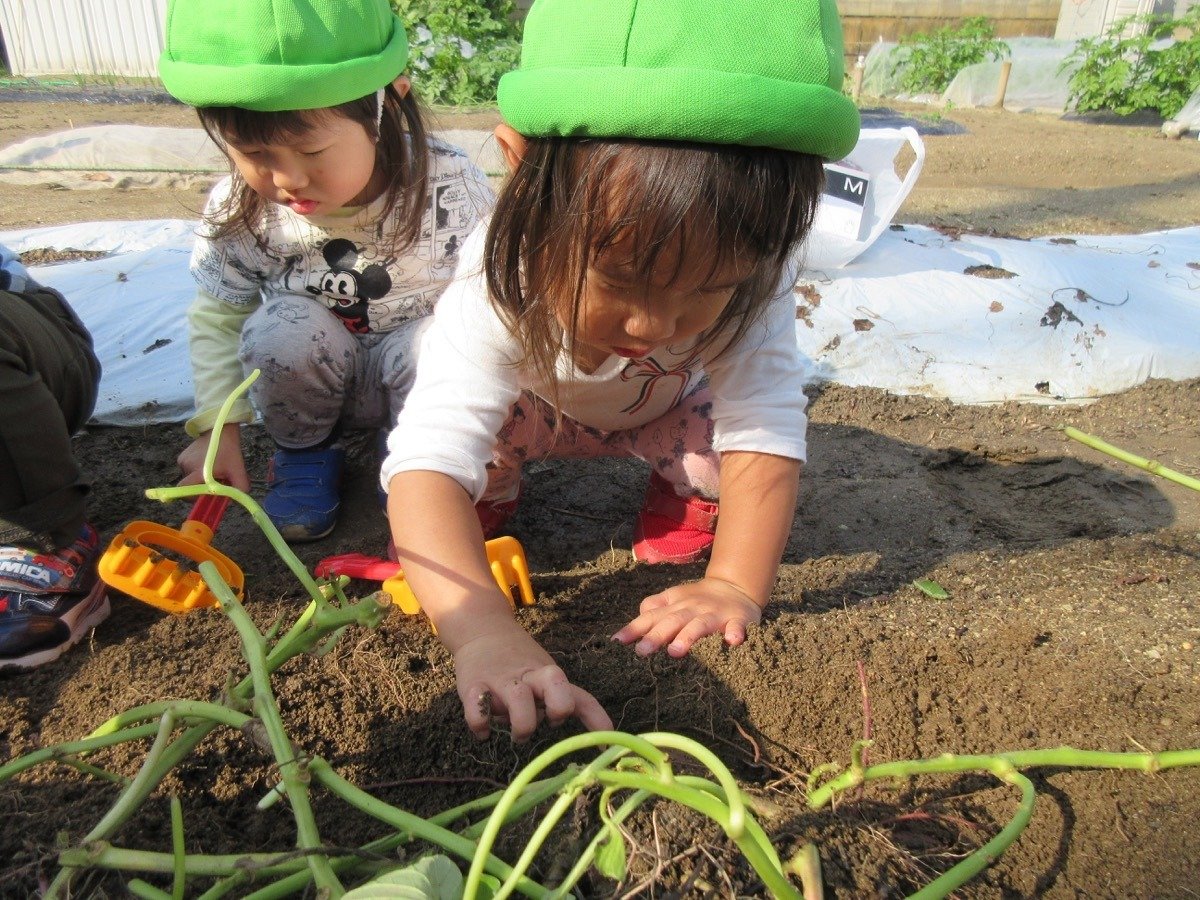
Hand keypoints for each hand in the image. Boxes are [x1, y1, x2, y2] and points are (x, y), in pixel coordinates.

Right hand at [177, 424, 249, 491]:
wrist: (220, 430)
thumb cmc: (229, 451)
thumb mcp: (238, 470)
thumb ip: (239, 489)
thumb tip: (235, 500)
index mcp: (198, 472)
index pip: (185, 492)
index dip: (193, 498)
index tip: (205, 496)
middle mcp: (186, 467)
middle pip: (188, 487)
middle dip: (200, 489)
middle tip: (213, 483)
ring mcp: (182, 461)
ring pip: (188, 479)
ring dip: (198, 479)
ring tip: (212, 471)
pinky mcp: (181, 456)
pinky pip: (187, 470)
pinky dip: (195, 472)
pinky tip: (207, 464)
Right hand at [452, 617, 611, 740]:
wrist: (481, 630)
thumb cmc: (520, 661)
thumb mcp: (545, 673)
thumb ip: (564, 697)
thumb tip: (597, 731)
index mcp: (549, 675)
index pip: (578, 696)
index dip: (595, 716)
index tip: (608, 737)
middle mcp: (529, 677)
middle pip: (556, 690)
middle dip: (558, 711)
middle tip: (549, 720)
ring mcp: (501, 680)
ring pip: (519, 705)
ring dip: (522, 727)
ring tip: (518, 733)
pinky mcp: (473, 685)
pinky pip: (477, 712)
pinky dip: (481, 726)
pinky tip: (484, 730)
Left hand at [612, 577, 762, 657]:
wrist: (736, 588)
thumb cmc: (698, 600)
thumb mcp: (673, 601)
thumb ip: (653, 610)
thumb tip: (630, 626)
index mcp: (675, 605)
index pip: (652, 616)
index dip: (635, 628)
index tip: (617, 641)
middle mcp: (692, 608)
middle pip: (672, 621)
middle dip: (657, 635)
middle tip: (641, 651)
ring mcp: (715, 614)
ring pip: (700, 625)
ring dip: (688, 636)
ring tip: (675, 651)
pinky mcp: (738, 620)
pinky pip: (737, 627)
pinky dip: (735, 633)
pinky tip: (732, 641)